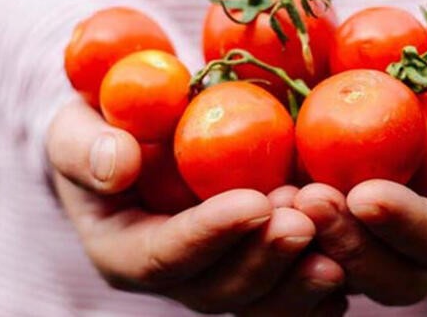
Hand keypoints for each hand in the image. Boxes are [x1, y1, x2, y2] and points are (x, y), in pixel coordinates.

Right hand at [47, 99, 346, 315]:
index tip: (254, 203)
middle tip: (305, 221)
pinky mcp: (251, 263)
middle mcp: (174, 274)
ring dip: (299, 279)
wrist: (134, 138)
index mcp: (124, 250)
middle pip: (219, 287)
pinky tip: (350, 264)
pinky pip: (287, 292)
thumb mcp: (76, 127)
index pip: (165, 255)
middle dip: (265, 260)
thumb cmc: (100, 127)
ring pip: (259, 299)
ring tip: (339, 250)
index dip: (209, 234)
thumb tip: (118, 165)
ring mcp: (216, 273)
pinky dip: (318, 288)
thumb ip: (86, 147)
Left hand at [293, 79, 426, 304]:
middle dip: (347, 242)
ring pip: (340, 269)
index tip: (366, 195)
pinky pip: (312, 246)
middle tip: (308, 199)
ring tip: (275, 198)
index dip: (407, 225)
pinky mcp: (344, 231)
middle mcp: (424, 256)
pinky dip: (284, 227)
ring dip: (308, 240)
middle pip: (387, 275)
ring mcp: (380, 249)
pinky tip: (259, 193)